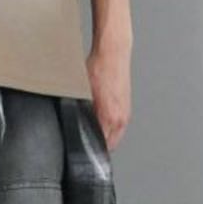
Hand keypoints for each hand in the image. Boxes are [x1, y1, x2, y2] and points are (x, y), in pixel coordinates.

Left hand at [85, 37, 131, 151]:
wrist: (113, 53)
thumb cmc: (98, 69)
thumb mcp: (82, 93)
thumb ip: (81, 113)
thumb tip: (75, 126)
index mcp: (109, 117)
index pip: (101, 145)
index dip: (89, 149)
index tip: (82, 149)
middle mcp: (120, 118)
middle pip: (109, 144)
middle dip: (98, 144)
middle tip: (85, 141)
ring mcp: (125, 113)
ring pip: (116, 135)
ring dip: (105, 135)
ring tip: (93, 129)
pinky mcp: (127, 107)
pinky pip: (119, 126)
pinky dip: (111, 126)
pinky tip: (101, 118)